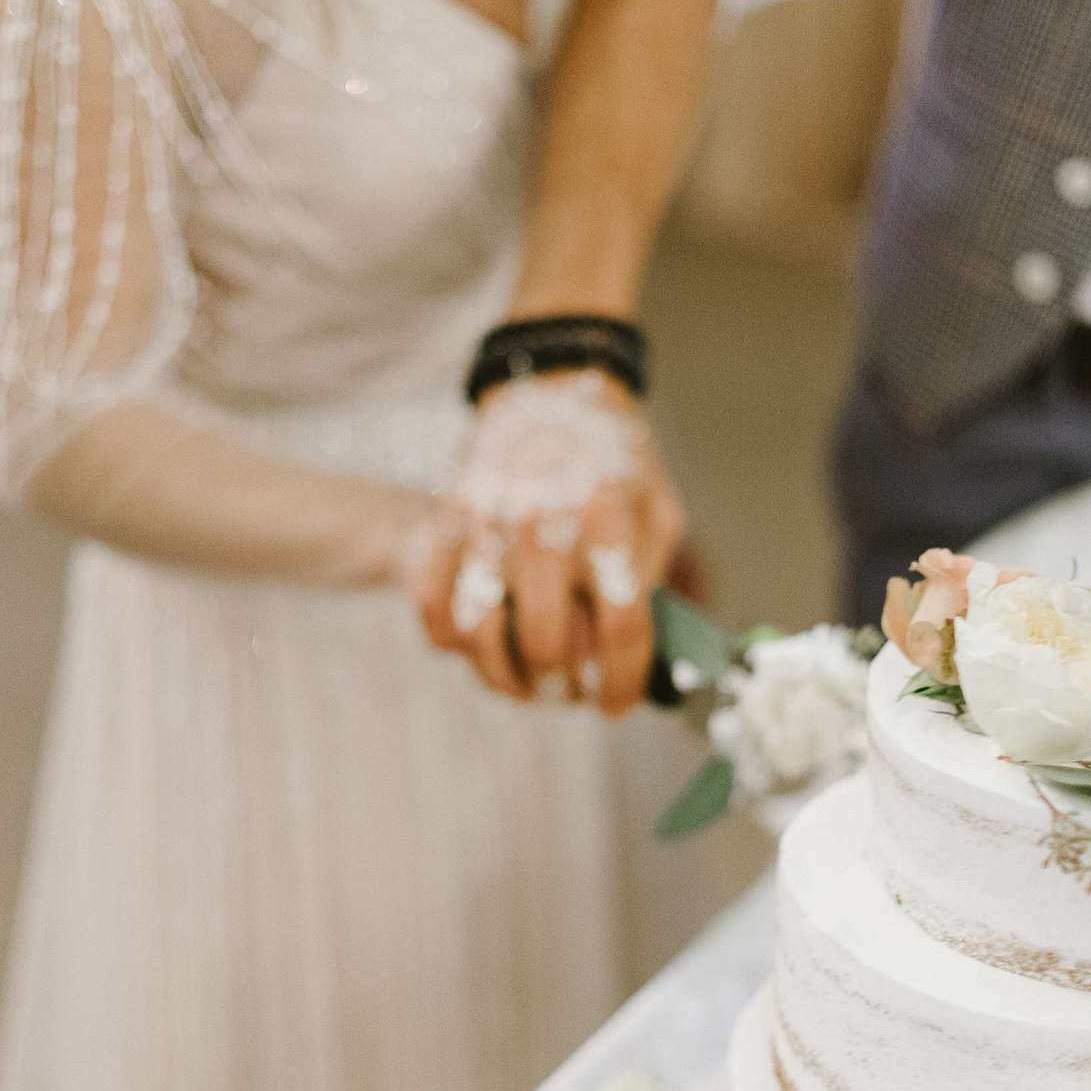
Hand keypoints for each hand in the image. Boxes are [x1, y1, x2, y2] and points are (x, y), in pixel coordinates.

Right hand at [414, 370, 685, 712]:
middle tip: (569, 692)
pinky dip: (449, 640)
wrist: (554, 384)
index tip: (615, 706)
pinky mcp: (447, 519)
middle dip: (562, 688)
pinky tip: (476, 646)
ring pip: (480, 636)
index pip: (619, 628)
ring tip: (526, 683)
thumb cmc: (614, 457)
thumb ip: (648, 584)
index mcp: (609, 519)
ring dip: (504, 678)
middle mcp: (543, 520)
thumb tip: (630, 662)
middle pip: (545, 643)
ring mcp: (486, 520)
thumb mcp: (658, 511)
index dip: (619, 684)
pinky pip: (432, 604)